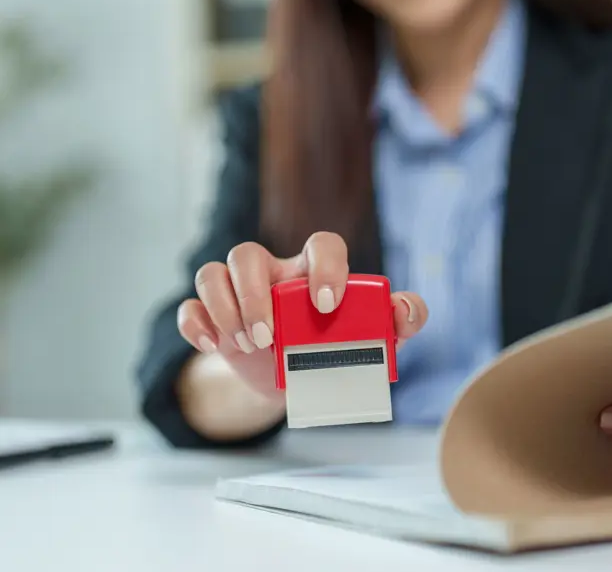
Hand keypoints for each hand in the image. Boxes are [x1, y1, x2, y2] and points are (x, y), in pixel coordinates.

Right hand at [176, 232, 427, 396]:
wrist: (298, 382)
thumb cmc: (337, 348)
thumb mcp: (374, 339)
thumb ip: (400, 320)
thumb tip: (406, 309)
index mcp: (314, 272)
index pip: (320, 245)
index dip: (325, 267)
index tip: (328, 306)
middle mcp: (272, 274)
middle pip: (247, 254)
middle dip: (254, 295)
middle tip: (270, 337)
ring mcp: (238, 294)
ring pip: (212, 272)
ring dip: (225, 308)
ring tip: (248, 345)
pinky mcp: (214, 318)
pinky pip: (190, 306)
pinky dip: (195, 323)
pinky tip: (212, 346)